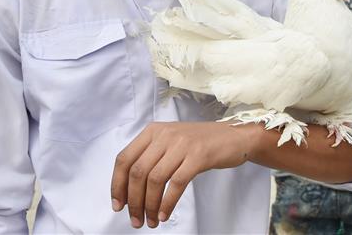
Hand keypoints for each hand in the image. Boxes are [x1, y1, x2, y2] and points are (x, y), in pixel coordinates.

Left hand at [111, 121, 256, 228]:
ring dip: (149, 205)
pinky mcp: (198, 155)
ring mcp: (182, 144)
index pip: (124, 159)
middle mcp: (164, 135)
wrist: (233, 136)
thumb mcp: (170, 142)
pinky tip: (164, 214)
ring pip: (155, 179)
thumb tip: (129, 189)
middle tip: (136, 220)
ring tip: (151, 221)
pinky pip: (176, 183)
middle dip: (133, 200)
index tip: (118, 205)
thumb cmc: (200, 143)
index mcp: (152, 131)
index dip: (117, 185)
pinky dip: (167, 202)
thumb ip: (150, 157)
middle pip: (137, 172)